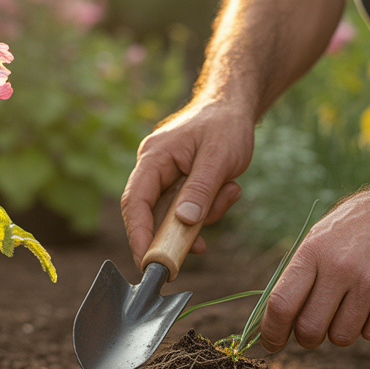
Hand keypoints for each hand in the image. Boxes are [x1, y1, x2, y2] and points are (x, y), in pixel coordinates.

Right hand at [122, 100, 254, 264]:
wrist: (234, 107)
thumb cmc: (225, 125)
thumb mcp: (219, 158)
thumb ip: (201, 190)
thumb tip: (184, 223)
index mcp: (154, 158)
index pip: (135, 202)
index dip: (138, 235)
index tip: (147, 262)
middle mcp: (154, 169)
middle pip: (153, 214)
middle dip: (178, 231)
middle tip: (200, 247)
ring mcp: (166, 178)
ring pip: (175, 215)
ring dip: (205, 214)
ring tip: (231, 190)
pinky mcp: (180, 185)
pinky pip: (188, 209)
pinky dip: (209, 209)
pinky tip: (229, 191)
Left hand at [259, 186, 369, 350]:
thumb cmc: (357, 226)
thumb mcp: (320, 237)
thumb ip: (300, 275)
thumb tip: (278, 319)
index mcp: (314, 251)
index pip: (282, 304)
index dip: (271, 331)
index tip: (271, 344)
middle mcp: (341, 268)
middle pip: (310, 329)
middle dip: (307, 337)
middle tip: (313, 329)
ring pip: (341, 337)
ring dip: (340, 330)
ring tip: (349, 304)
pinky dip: (368, 326)